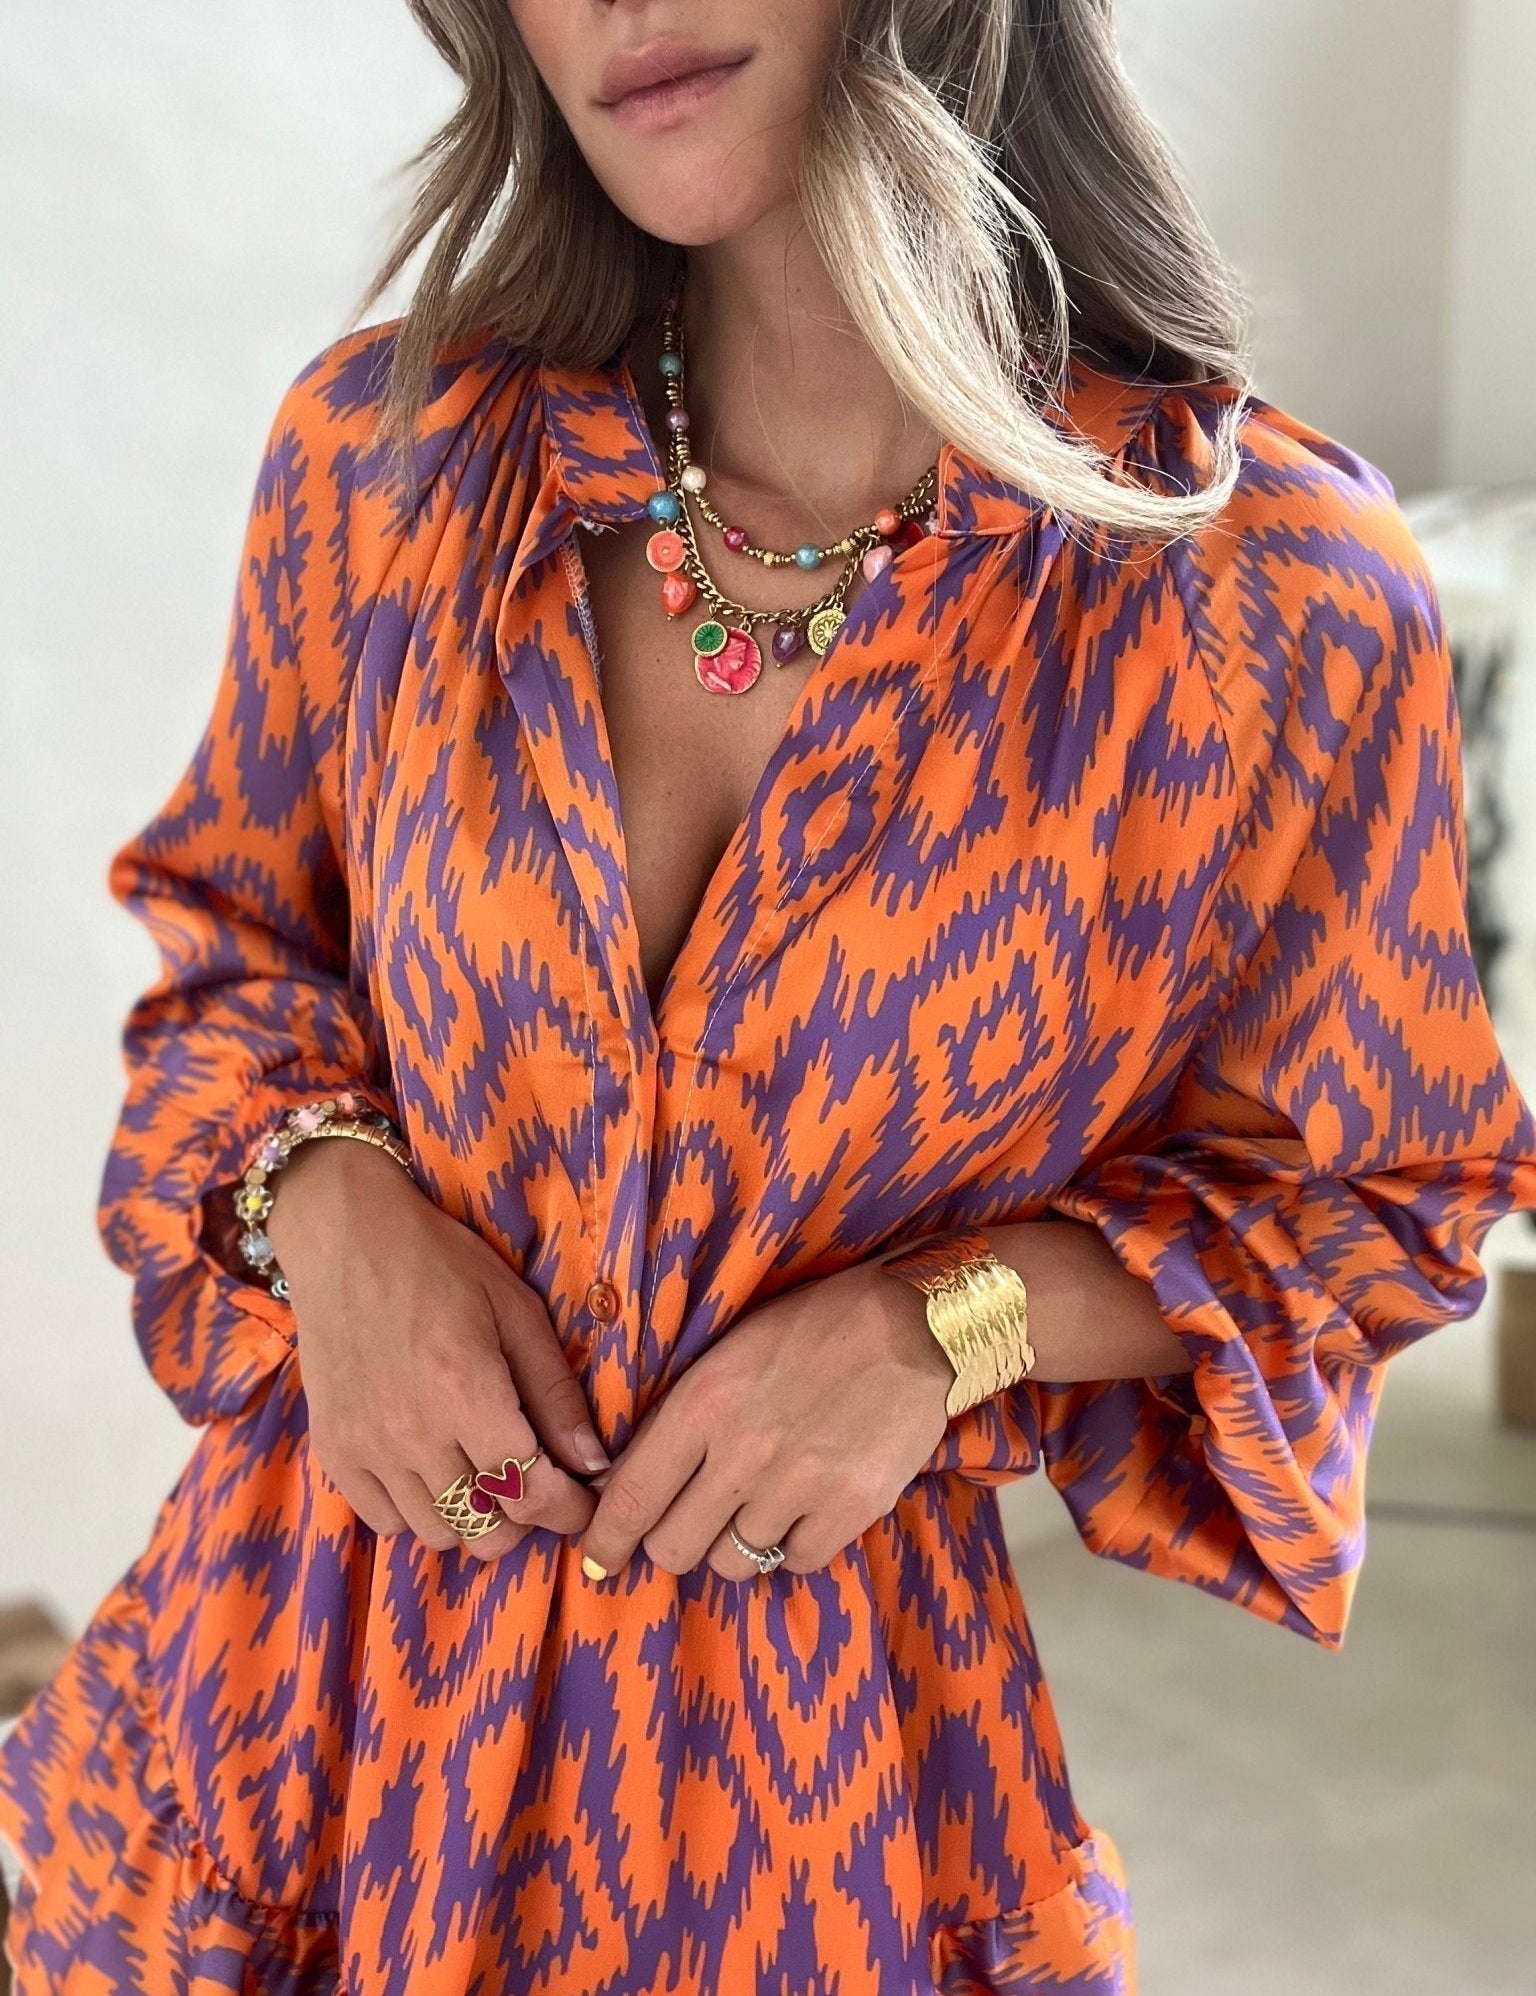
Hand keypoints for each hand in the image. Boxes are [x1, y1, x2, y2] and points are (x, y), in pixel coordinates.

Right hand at [268, 1138, 610, 1559]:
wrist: (345, 1240)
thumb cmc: (440, 1264)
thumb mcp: (516, 1310)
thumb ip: (555, 1391)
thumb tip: (593, 1461)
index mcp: (466, 1390)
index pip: (529, 1491)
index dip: (567, 1509)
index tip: (581, 1501)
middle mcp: (412, 1432)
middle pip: (485, 1530)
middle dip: (524, 1518)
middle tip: (533, 1483)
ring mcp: (366, 1448)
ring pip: (437, 1535)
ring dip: (473, 1519)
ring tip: (483, 1477)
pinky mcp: (333, 1451)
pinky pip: (384, 1522)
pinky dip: (417, 1513)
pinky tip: (432, 1473)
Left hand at [577, 1257, 953, 1582]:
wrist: (914, 1324)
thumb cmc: (813, 1327)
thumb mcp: (728, 1352)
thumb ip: (680, 1416)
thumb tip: (627, 1478)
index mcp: (702, 1404)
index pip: (631, 1498)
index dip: (605, 1541)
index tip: (596, 1562)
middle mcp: (743, 1453)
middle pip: (674, 1548)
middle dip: (674, 1541)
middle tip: (694, 1520)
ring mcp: (799, 1486)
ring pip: (733, 1564)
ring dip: (736, 1543)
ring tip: (759, 1504)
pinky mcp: (851, 1509)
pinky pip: (796, 1563)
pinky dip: (794, 1545)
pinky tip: (806, 1506)